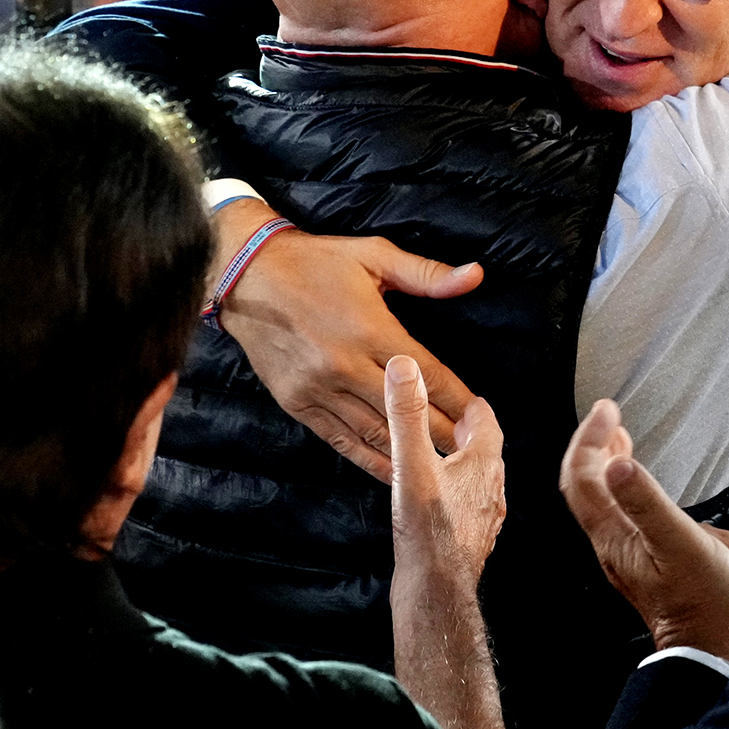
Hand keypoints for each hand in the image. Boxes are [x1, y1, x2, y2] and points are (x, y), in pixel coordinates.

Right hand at [217, 200, 481, 480]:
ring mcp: (318, 388)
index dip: (458, 399)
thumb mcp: (375, 255)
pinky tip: (393, 472)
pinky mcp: (297, 402)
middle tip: (472, 452)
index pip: (427, 374)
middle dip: (443, 434)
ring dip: (410, 452)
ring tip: (444, 468)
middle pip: (406, 411)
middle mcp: (345, 365)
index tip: (481, 416)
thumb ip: (426, 274)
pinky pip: (340, 439)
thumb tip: (475, 276)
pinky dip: (369, 459)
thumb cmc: (316, 261)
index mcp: (370, 329)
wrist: (246, 275)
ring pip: (374, 432)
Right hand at [388, 356, 506, 589]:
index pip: (485, 421)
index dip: (470, 406)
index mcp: (482, 464)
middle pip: (484, 451)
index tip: (458, 397)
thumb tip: (404, 368)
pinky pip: (469, 507)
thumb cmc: (427, 532)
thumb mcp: (412, 465)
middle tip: (446, 425)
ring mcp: (484, 517)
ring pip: (478, 481)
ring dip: (462, 467)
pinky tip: (438, 503)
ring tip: (440, 461)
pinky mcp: (472, 540)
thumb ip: (407, 416)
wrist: (435, 591)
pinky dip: (456, 496)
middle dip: (465, 435)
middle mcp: (491, 489)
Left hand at [560, 399, 728, 662]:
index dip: (589, 438)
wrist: (717, 652)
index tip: (608, 409)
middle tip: (609, 415)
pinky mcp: (644, 565)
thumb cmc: (708, 602)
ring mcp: (627, 557)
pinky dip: (624, 487)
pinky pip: (620, 515)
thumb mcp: (681, 544)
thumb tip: (616, 464)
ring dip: (605, 465)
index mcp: (614, 537)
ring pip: (601, 501)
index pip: (581, 478)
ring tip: (619, 438)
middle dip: (592, 445)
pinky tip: (640, 485)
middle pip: (584, 488)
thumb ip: (648, 503)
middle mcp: (612, 546)